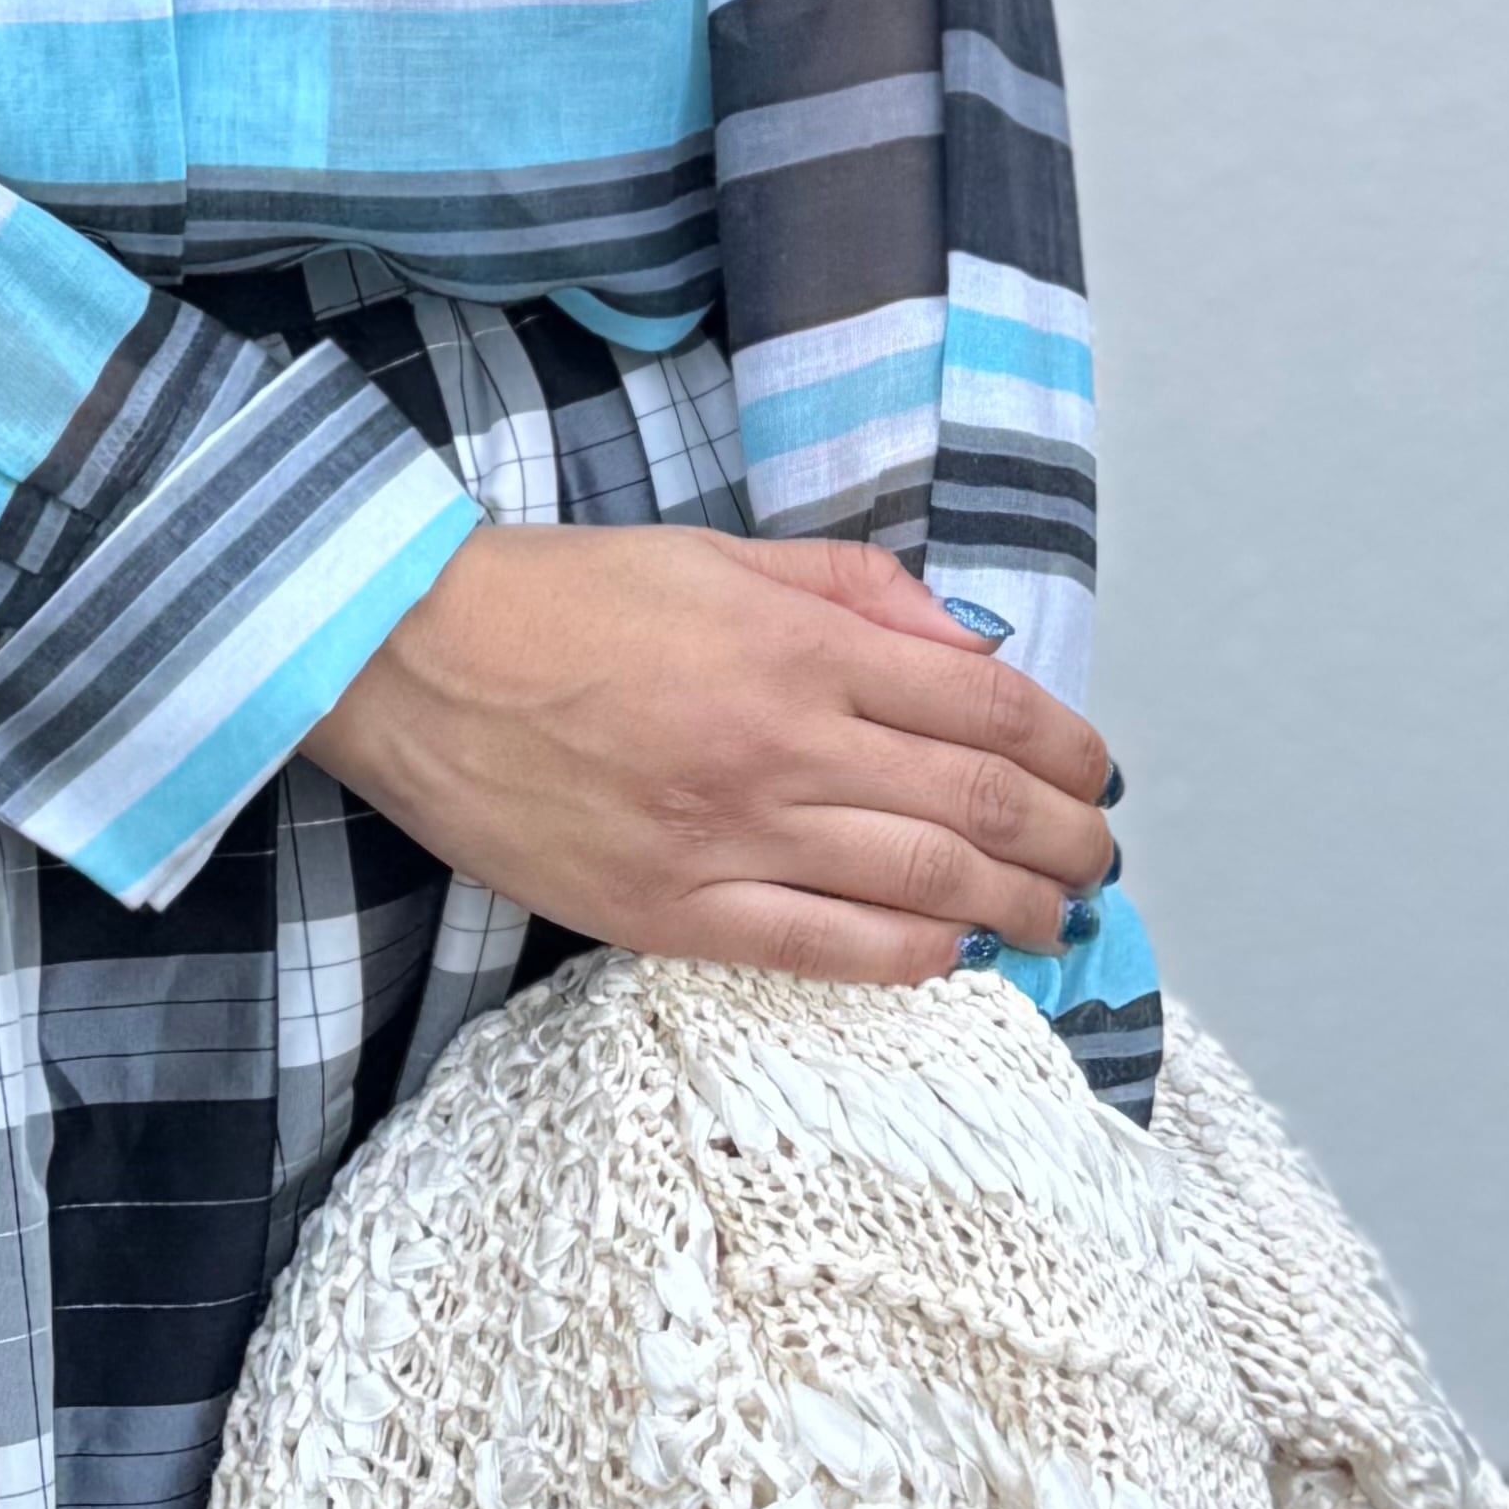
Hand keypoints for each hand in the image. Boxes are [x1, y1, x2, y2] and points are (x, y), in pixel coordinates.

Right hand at [307, 523, 1116, 984]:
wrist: (412, 660)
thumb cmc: (562, 594)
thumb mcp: (720, 551)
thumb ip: (854, 589)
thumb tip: (967, 644)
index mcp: (800, 646)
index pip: (985, 709)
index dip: (1065, 750)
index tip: (1093, 774)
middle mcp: (785, 745)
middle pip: (977, 808)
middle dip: (1063, 844)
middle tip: (1096, 863)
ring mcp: (730, 837)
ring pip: (921, 887)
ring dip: (1014, 910)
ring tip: (1054, 923)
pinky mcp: (671, 910)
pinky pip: (823, 950)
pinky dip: (908, 957)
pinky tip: (951, 955)